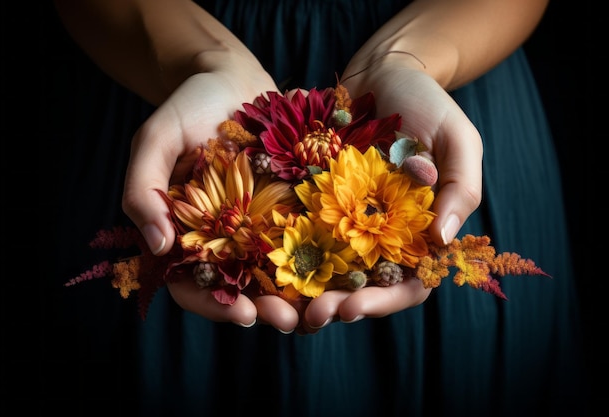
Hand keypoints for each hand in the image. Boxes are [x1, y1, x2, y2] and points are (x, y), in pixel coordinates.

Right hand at [122, 67, 305, 329]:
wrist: (231, 76)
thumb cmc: (187, 106)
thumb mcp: (155, 140)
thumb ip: (142, 190)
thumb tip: (158, 248)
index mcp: (188, 232)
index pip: (193, 284)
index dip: (214, 305)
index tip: (243, 314)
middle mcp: (225, 236)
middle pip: (242, 288)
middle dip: (266, 309)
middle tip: (289, 321)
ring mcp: (261, 223)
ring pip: (278, 273)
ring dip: (298, 295)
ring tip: (321, 307)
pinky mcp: (292, 206)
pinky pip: (307, 238)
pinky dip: (323, 258)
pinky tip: (343, 270)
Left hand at [288, 53, 482, 332]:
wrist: (382, 70)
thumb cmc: (427, 103)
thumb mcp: (457, 139)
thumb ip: (460, 187)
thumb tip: (444, 240)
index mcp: (418, 231)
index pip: (408, 284)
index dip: (384, 302)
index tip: (353, 307)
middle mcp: (379, 234)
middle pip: (362, 286)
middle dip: (337, 306)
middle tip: (311, 316)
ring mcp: (345, 219)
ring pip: (325, 270)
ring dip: (305, 292)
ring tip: (279, 305)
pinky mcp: (315, 201)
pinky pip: (298, 233)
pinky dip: (283, 254)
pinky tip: (261, 265)